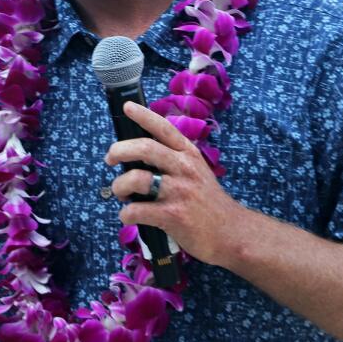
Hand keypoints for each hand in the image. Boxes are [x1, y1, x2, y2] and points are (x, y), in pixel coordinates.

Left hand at [105, 101, 248, 266]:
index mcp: (189, 155)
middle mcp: (184, 169)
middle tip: (110, 159)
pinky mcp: (173, 215)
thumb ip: (172, 162)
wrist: (232, 234)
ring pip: (136, 179)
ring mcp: (179, 192)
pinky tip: (129, 216)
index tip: (127, 107)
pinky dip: (125, 214)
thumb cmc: (207, 203)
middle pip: (145, 148)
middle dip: (119, 151)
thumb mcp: (196, 172)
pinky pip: (136, 211)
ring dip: (119, 186)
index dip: (144, 116)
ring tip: (122, 195)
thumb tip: (136, 156)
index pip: (164, 129)